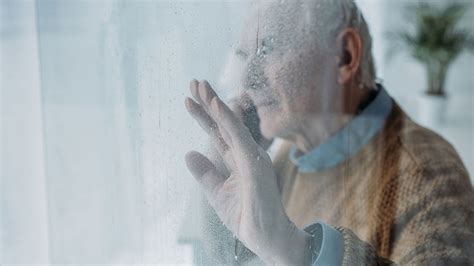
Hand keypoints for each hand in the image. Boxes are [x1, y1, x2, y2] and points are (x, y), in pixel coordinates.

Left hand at [184, 80, 311, 264]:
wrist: (264, 237)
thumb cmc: (245, 215)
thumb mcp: (216, 193)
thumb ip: (205, 173)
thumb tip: (189, 153)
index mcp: (236, 159)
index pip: (217, 132)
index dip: (203, 115)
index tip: (187, 100)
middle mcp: (245, 153)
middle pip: (223, 123)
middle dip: (208, 102)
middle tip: (193, 82)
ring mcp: (252, 156)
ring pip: (231, 124)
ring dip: (216, 104)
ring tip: (201, 87)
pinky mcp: (255, 163)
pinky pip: (239, 136)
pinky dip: (227, 119)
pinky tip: (216, 105)